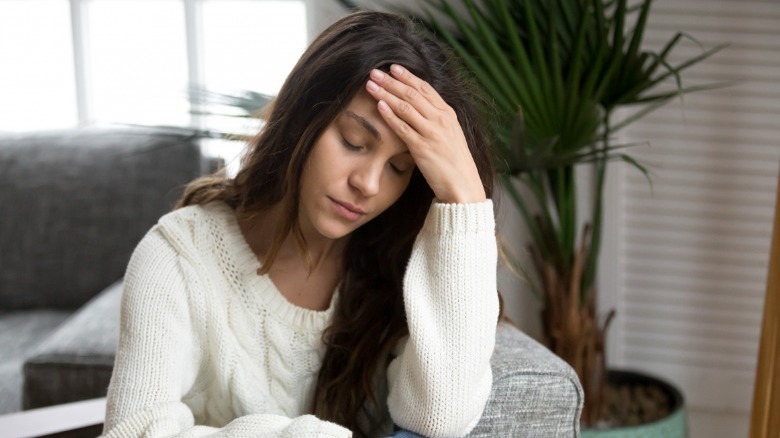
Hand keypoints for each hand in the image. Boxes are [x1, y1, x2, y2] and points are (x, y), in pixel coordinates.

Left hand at [365, 65, 485, 203]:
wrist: (463, 184)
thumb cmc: (454, 162)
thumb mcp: (450, 135)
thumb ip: (437, 120)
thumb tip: (420, 109)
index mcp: (448, 114)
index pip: (425, 88)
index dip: (408, 76)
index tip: (393, 67)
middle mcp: (440, 119)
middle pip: (412, 94)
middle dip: (391, 81)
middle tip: (374, 72)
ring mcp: (431, 132)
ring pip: (405, 107)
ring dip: (386, 94)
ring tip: (371, 85)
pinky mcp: (422, 147)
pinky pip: (402, 127)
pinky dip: (390, 115)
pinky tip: (378, 106)